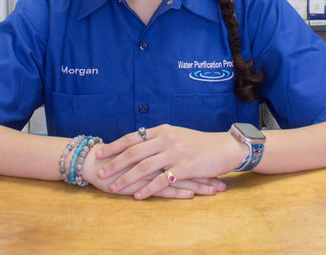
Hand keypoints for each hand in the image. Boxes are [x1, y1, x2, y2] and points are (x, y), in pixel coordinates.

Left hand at [91, 125, 235, 199]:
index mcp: (163, 130)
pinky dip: (148, 189)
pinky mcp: (184, 168)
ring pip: (144, 167)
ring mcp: (175, 153)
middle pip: (134, 152)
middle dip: (114, 163)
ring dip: (126, 178)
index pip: (133, 137)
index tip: (100, 153)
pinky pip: (161, 180)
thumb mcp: (178, 134)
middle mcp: (166, 139)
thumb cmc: (200, 143)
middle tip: (100, 172)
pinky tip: (138, 196)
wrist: (225, 147)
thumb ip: (160, 138)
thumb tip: (140, 142)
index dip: (115, 146)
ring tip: (113, 187)